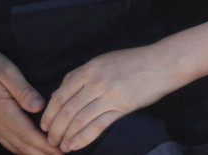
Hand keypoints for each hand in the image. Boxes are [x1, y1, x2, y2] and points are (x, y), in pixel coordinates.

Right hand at [0, 43, 60, 154]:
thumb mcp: (6, 71)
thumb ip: (23, 90)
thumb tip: (38, 107)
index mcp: (2, 110)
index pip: (27, 134)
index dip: (44, 145)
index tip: (61, 151)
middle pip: (22, 145)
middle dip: (42, 154)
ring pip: (14, 146)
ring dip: (32, 153)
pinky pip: (7, 141)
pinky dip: (21, 149)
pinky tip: (31, 150)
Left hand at [42, 47, 171, 151]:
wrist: (162, 63)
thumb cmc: (134, 61)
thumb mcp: (104, 60)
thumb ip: (81, 75)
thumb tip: (60, 91)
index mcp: (88, 69)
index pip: (59, 96)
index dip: (49, 114)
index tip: (45, 126)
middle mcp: (95, 81)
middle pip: (66, 110)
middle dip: (54, 129)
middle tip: (50, 140)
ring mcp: (108, 94)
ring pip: (78, 120)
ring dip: (66, 137)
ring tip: (61, 146)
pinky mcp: (122, 106)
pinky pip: (97, 126)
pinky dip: (82, 139)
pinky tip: (75, 146)